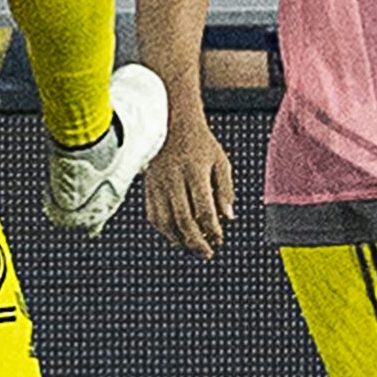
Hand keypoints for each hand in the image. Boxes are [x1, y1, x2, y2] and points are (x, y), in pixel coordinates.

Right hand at [142, 113, 236, 256]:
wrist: (173, 125)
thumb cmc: (200, 143)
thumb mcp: (220, 162)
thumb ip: (225, 190)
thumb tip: (228, 217)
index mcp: (195, 171)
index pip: (204, 209)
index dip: (212, 229)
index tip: (220, 239)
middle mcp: (174, 179)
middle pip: (184, 220)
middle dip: (197, 241)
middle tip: (207, 252)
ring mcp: (158, 184)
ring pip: (166, 222)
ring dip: (180, 240)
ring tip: (193, 247)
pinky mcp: (149, 187)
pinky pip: (154, 216)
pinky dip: (165, 231)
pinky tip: (176, 236)